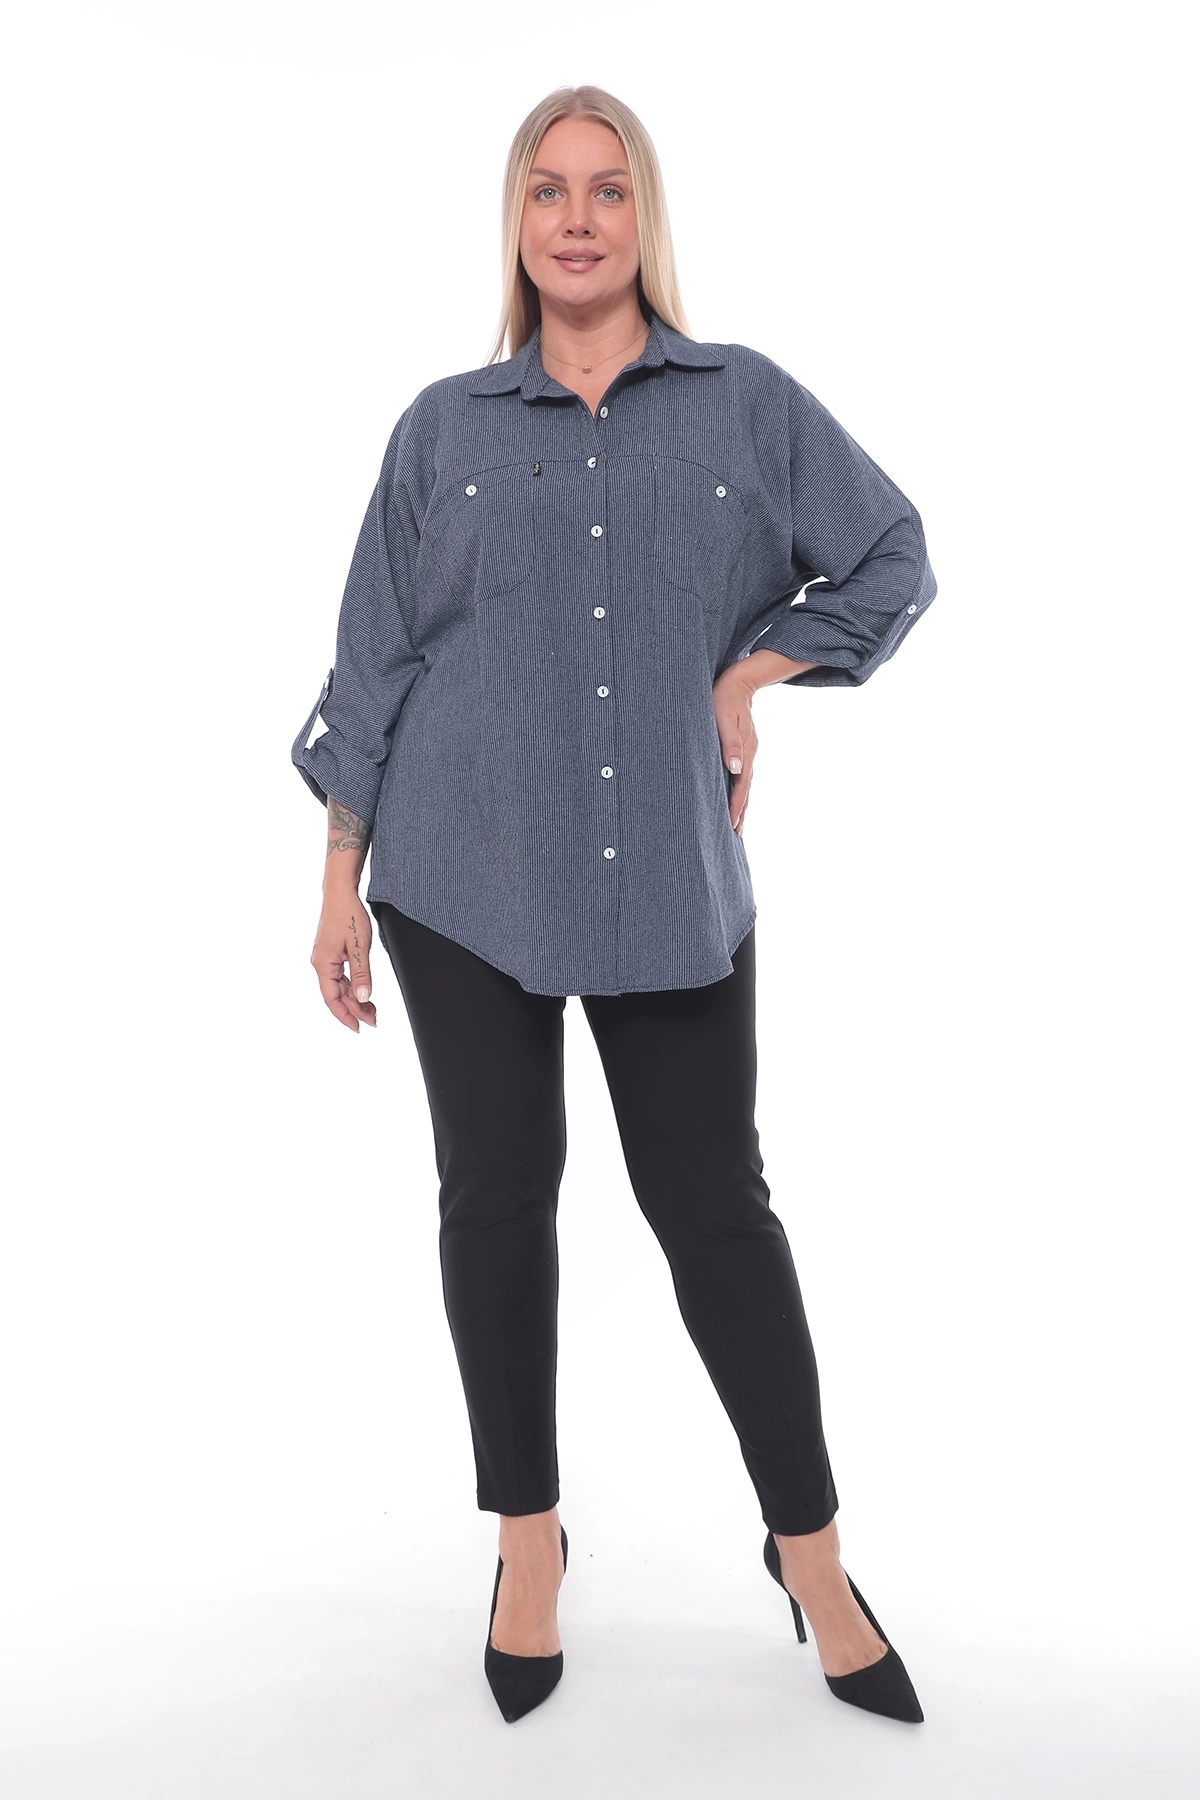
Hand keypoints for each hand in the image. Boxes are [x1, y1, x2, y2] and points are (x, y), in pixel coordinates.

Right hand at [312, 892, 376, 1030]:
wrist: (341, 893)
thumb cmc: (349, 915)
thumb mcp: (359, 947)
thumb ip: (362, 975)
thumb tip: (364, 998)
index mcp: (323, 964)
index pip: (333, 999)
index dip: (346, 1015)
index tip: (359, 1028)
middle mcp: (320, 963)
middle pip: (336, 995)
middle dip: (355, 1009)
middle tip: (374, 1019)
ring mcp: (324, 958)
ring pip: (339, 987)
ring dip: (354, 998)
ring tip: (372, 1009)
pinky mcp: (330, 953)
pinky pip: (340, 976)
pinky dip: (352, 986)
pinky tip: (363, 992)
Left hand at [712, 665, 758, 835]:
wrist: (739, 680)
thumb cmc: (724, 698)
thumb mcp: (725, 719)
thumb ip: (730, 743)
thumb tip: (736, 769)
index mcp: (745, 752)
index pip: (741, 787)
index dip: (736, 807)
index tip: (731, 826)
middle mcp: (749, 755)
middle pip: (746, 790)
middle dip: (741, 812)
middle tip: (737, 835)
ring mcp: (747, 751)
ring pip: (745, 784)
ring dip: (741, 803)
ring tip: (737, 823)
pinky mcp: (742, 747)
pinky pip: (741, 774)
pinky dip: (739, 789)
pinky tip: (734, 794)